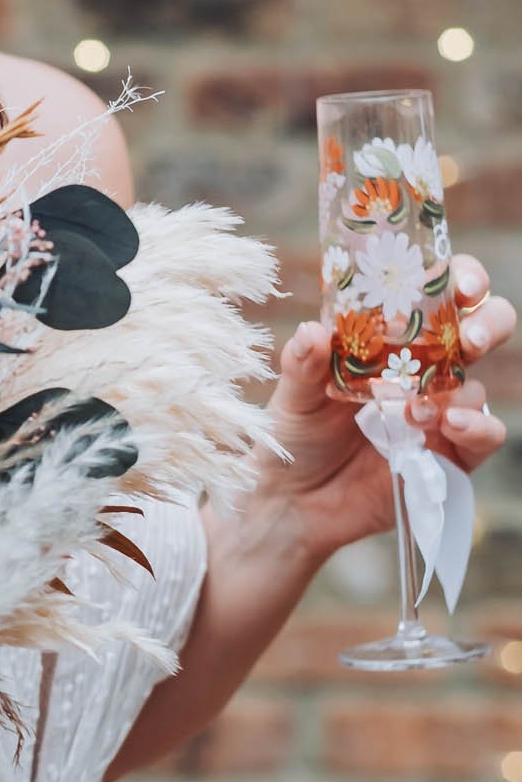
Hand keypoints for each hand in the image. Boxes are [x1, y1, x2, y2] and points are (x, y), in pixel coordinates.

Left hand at [260, 252, 513, 562]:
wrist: (294, 502)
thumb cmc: (295, 435)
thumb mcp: (292, 395)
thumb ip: (303, 363)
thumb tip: (314, 331)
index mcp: (392, 341)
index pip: (440, 296)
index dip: (460, 279)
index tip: (457, 283)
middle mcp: (425, 370)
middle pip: (482, 330)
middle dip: (488, 323)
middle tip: (469, 337)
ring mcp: (441, 412)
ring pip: (479, 386)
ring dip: (458, 391)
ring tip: (415, 409)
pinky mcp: (449, 455)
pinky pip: (485, 435)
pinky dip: (477, 427)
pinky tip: (448, 426)